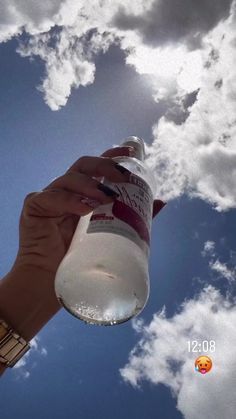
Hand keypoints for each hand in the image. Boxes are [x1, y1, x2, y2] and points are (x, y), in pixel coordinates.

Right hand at [13, 146, 165, 273]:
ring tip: (106, 197)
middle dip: (104, 166)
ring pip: (68, 179)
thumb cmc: (79, 258)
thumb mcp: (110, 232)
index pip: (96, 167)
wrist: (50, 282)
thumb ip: (131, 215)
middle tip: (123, 177)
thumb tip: (161, 201)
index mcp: (81, 194)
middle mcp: (65, 191)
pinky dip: (69, 201)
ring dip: (90, 185)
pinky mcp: (34, 208)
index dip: (111, 155)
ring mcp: (48, 198)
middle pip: (83, 166)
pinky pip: (51, 198)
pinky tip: (84, 209)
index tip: (130, 152)